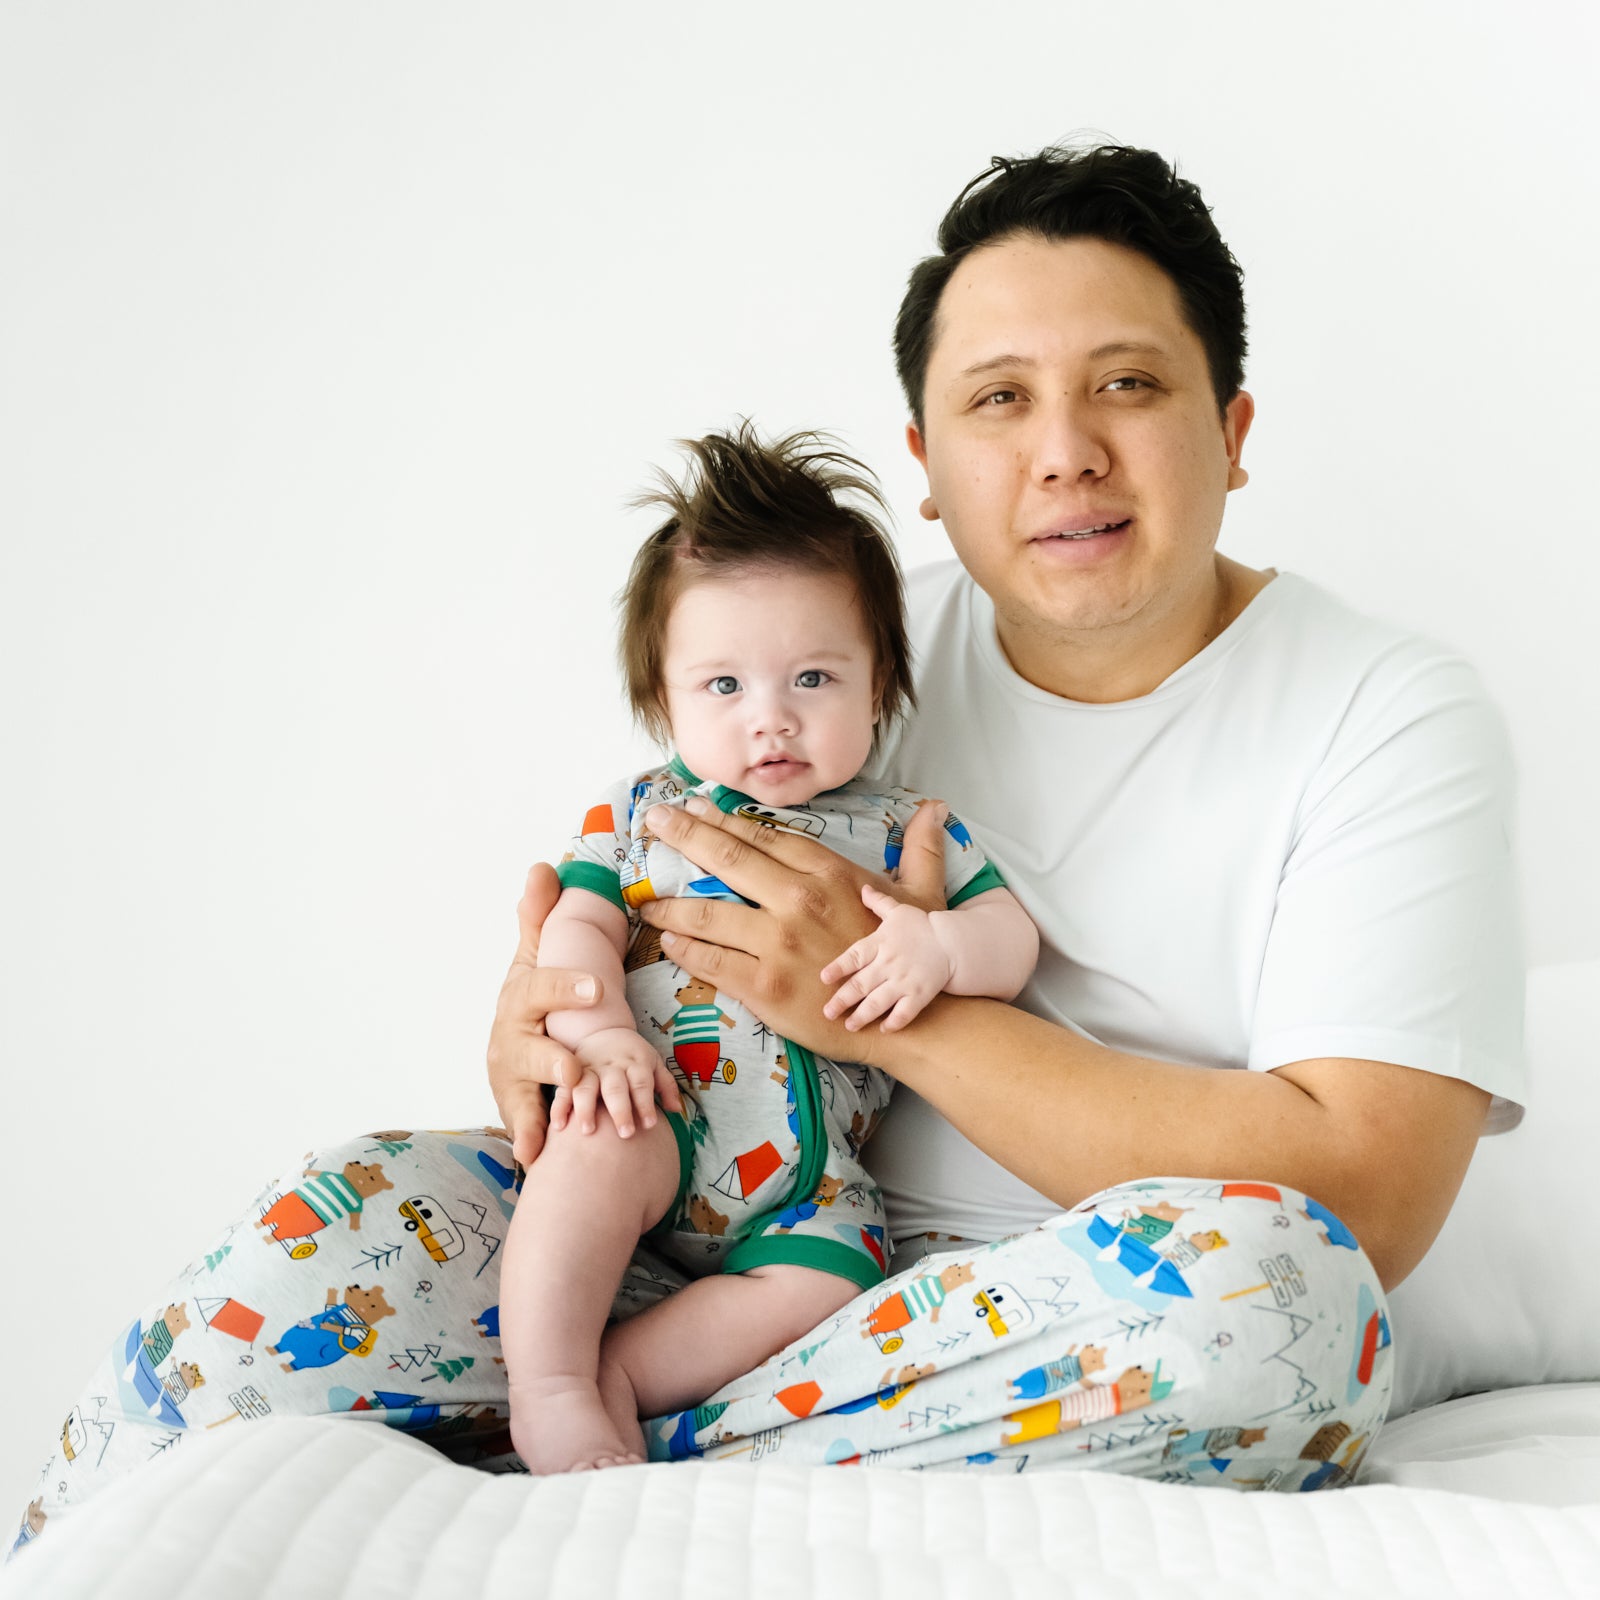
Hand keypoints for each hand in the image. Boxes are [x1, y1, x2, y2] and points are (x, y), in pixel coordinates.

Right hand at [486, 865, 605, 1167]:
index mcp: (521, 998)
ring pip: (524, 1093)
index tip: (597, 988)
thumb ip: (538, 916)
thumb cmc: (532, 997)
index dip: (566, 989)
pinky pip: (524, 1127)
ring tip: (571, 1118)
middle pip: (530, 1050)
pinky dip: (530, 1142)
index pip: (540, 990)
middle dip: (552, 1061)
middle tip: (575, 1070)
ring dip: (543, 1108)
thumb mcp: (535, 956)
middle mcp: (510, 1039)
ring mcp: (511, 1077)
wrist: (510, 1044)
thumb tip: (542, 867)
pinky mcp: (517, 1108)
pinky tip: (537, 1157)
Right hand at [550, 1027, 677, 1137]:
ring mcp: (589, 1069)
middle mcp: (612, 1066)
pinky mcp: (569, 1074)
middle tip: (625, 1134)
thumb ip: (666, 1085)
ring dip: (586, 1108)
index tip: (650, 1125)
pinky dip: (560, 1106)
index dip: (645, 1103)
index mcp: (635, 1062)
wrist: (600, 1029)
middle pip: (616, 1087)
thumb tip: (676, 1110)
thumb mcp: (653, 1062)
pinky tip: (558, 1126)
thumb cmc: (633, 1055)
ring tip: (588, 1131)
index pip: (641, 1083)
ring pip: (586, 1086)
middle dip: (620, 1110)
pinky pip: (562, 1090)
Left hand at [634, 795, 948, 1067]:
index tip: (693, 805)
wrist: (915, 1020)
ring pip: (706, 915)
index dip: (722, 819)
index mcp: (828, 873)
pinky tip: (667, 942)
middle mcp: (798, 900)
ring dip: (669, 904)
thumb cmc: (914, 956)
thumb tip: (934, 809)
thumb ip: (921, 847)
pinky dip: (683, 950)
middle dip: (683, 836)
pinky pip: (710, 962)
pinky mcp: (764, 986)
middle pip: (726, 858)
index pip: (762, 837)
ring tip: (646, 898)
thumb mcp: (920, 894)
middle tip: (653, 822)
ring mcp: (778, 943)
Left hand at [820, 885, 954, 1032]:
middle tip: (827, 1013)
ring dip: (863, 1016)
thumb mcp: (899, 911)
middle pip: (861, 984)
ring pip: (879, 1002)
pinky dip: (895, 1022)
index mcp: (881, 943)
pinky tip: (884, 1030)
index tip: (824, 978)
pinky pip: (905, 1012)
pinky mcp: (920, 995)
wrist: (952, 942)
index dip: (839, 967)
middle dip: (842, 1000)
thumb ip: (878, 903)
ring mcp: (905, 980)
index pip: (855, 956)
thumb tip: (863, 889)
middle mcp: (890, 963)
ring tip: (849, 1026)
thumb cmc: (922, 926)